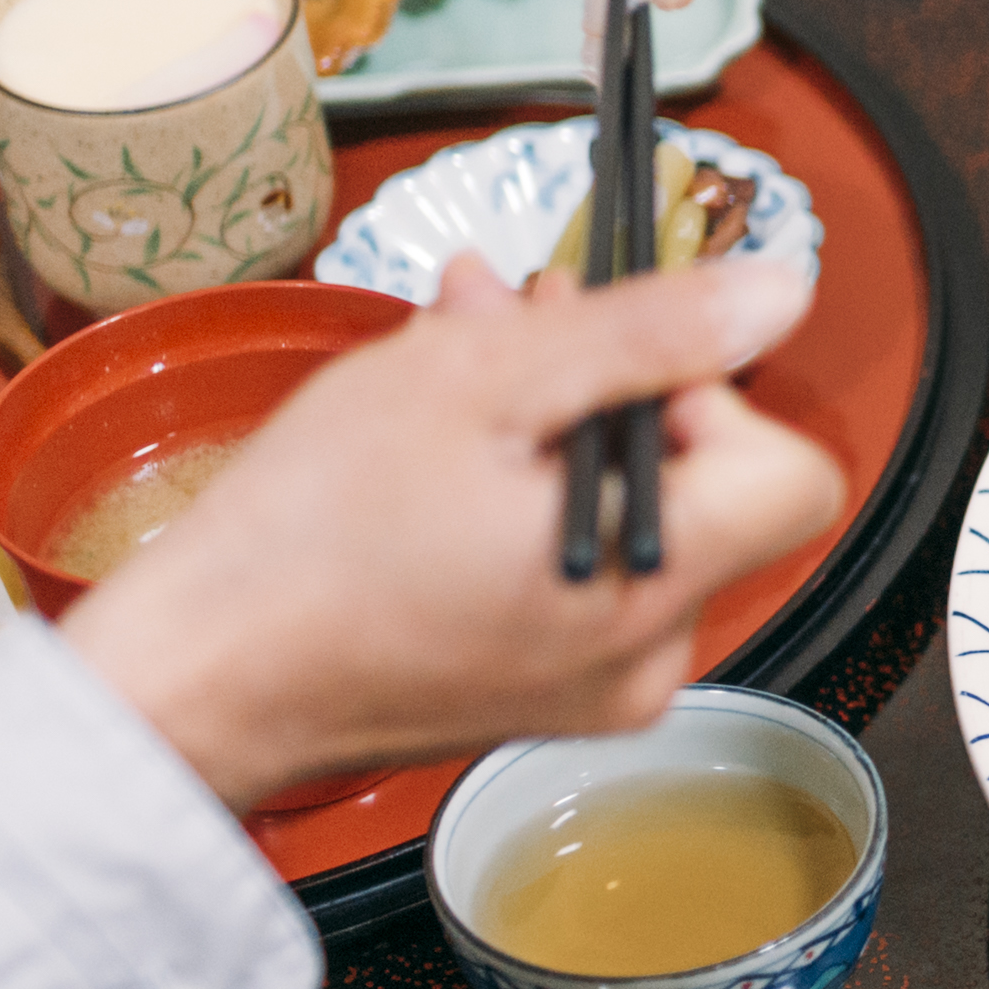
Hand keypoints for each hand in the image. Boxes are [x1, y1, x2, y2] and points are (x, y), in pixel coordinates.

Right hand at [63, 258, 847, 806]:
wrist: (195, 675)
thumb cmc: (307, 538)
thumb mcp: (479, 379)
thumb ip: (645, 331)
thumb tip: (776, 293)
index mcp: (653, 583)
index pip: (793, 473)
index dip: (718, 397)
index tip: (621, 364)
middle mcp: (649, 654)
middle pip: (707, 491)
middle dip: (613, 390)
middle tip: (509, 334)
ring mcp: (597, 687)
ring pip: (634, 522)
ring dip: (557, 432)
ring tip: (452, 384)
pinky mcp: (541, 695)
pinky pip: (577, 574)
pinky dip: (526, 502)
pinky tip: (441, 459)